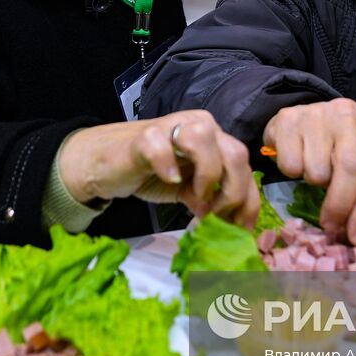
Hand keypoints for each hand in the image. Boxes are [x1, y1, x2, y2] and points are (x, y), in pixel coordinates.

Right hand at [58, 112, 257, 227]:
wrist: (107, 164)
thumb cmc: (151, 173)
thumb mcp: (188, 190)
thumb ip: (210, 200)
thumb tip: (230, 223)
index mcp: (215, 140)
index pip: (244, 167)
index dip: (248, 201)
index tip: (241, 229)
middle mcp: (199, 126)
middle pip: (235, 152)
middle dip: (233, 191)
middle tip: (217, 215)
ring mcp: (172, 127)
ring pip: (204, 136)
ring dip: (208, 174)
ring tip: (197, 197)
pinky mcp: (144, 136)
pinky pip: (161, 144)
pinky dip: (168, 165)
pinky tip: (170, 180)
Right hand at [262, 98, 355, 244]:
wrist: (302, 117)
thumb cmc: (334, 145)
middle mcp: (347, 114)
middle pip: (350, 168)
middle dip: (340, 205)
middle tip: (331, 226)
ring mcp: (317, 114)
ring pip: (317, 170)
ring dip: (314, 183)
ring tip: (315, 172)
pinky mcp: (288, 119)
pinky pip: (290, 164)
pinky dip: (292, 172)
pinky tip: (298, 158)